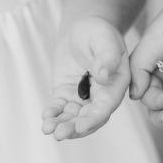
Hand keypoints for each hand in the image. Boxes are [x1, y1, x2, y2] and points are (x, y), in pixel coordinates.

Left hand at [42, 16, 129, 139]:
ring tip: (47, 128)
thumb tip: (103, 76)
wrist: (81, 29)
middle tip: (59, 134)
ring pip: (73, 117)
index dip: (93, 118)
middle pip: (88, 118)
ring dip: (61, 124)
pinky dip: (53, 114)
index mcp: (116, 85)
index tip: (80, 126)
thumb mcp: (105, 39)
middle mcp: (102, 96)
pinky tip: (46, 117)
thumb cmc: (98, 32)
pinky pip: (60, 108)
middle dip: (74, 128)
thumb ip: (107, 57)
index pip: (106, 107)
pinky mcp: (67, 95)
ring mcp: (83, 97)